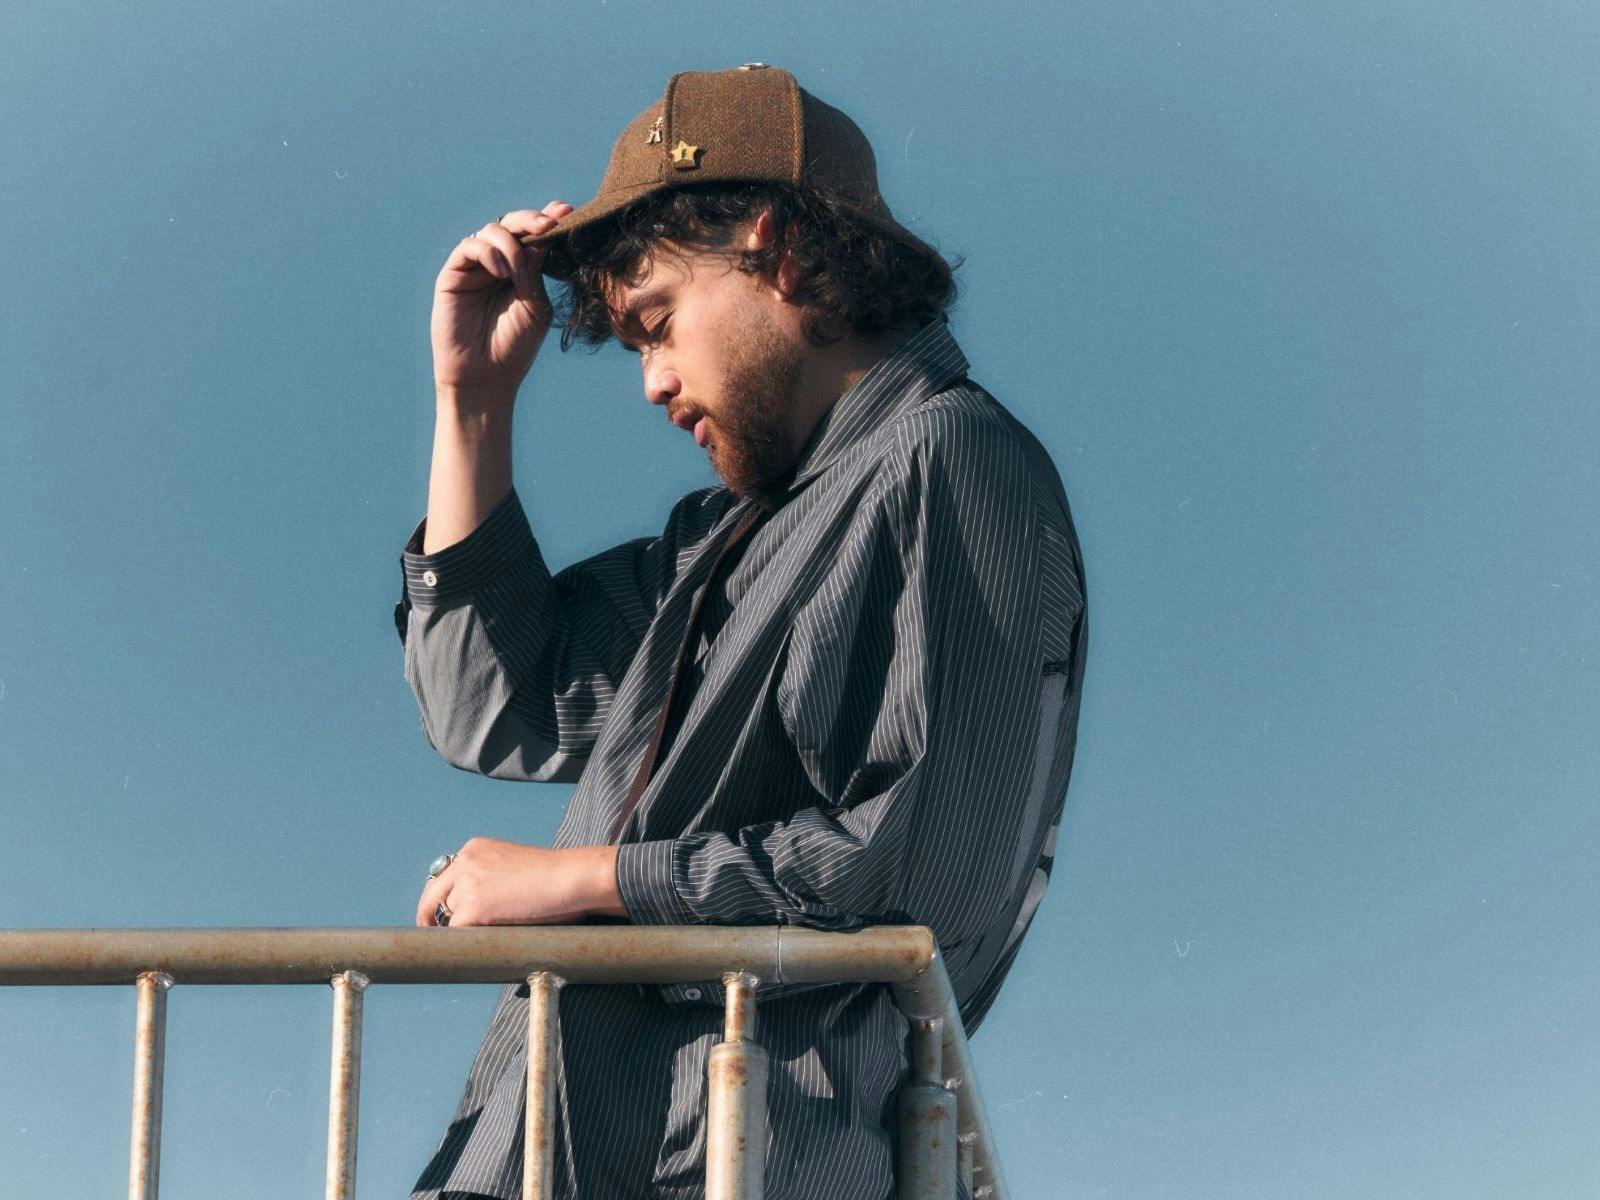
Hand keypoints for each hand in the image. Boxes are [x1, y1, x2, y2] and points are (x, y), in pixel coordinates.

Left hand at [415, 837, 625, 926]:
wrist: (568, 878)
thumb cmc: (554, 876)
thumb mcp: (513, 865)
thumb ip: (489, 877)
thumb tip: (475, 908)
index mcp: (475, 848)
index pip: (445, 875)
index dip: (443, 897)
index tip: (440, 913)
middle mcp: (466, 861)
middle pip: (434, 894)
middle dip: (431, 914)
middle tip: (432, 933)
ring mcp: (467, 883)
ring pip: (448, 916)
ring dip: (461, 928)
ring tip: (481, 938)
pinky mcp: (472, 906)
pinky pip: (455, 933)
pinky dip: (464, 941)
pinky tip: (479, 945)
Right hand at [430, 200, 574, 399]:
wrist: (486, 376)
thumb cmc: (515, 346)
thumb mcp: (535, 303)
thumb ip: (536, 268)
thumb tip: (546, 230)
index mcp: (523, 270)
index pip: (535, 236)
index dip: (549, 219)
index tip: (567, 212)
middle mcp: (499, 263)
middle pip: (513, 225)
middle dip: (532, 220)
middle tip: (548, 224)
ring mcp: (475, 267)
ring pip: (491, 230)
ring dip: (510, 244)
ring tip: (517, 272)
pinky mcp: (454, 274)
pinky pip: (469, 246)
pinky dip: (488, 252)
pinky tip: (502, 273)